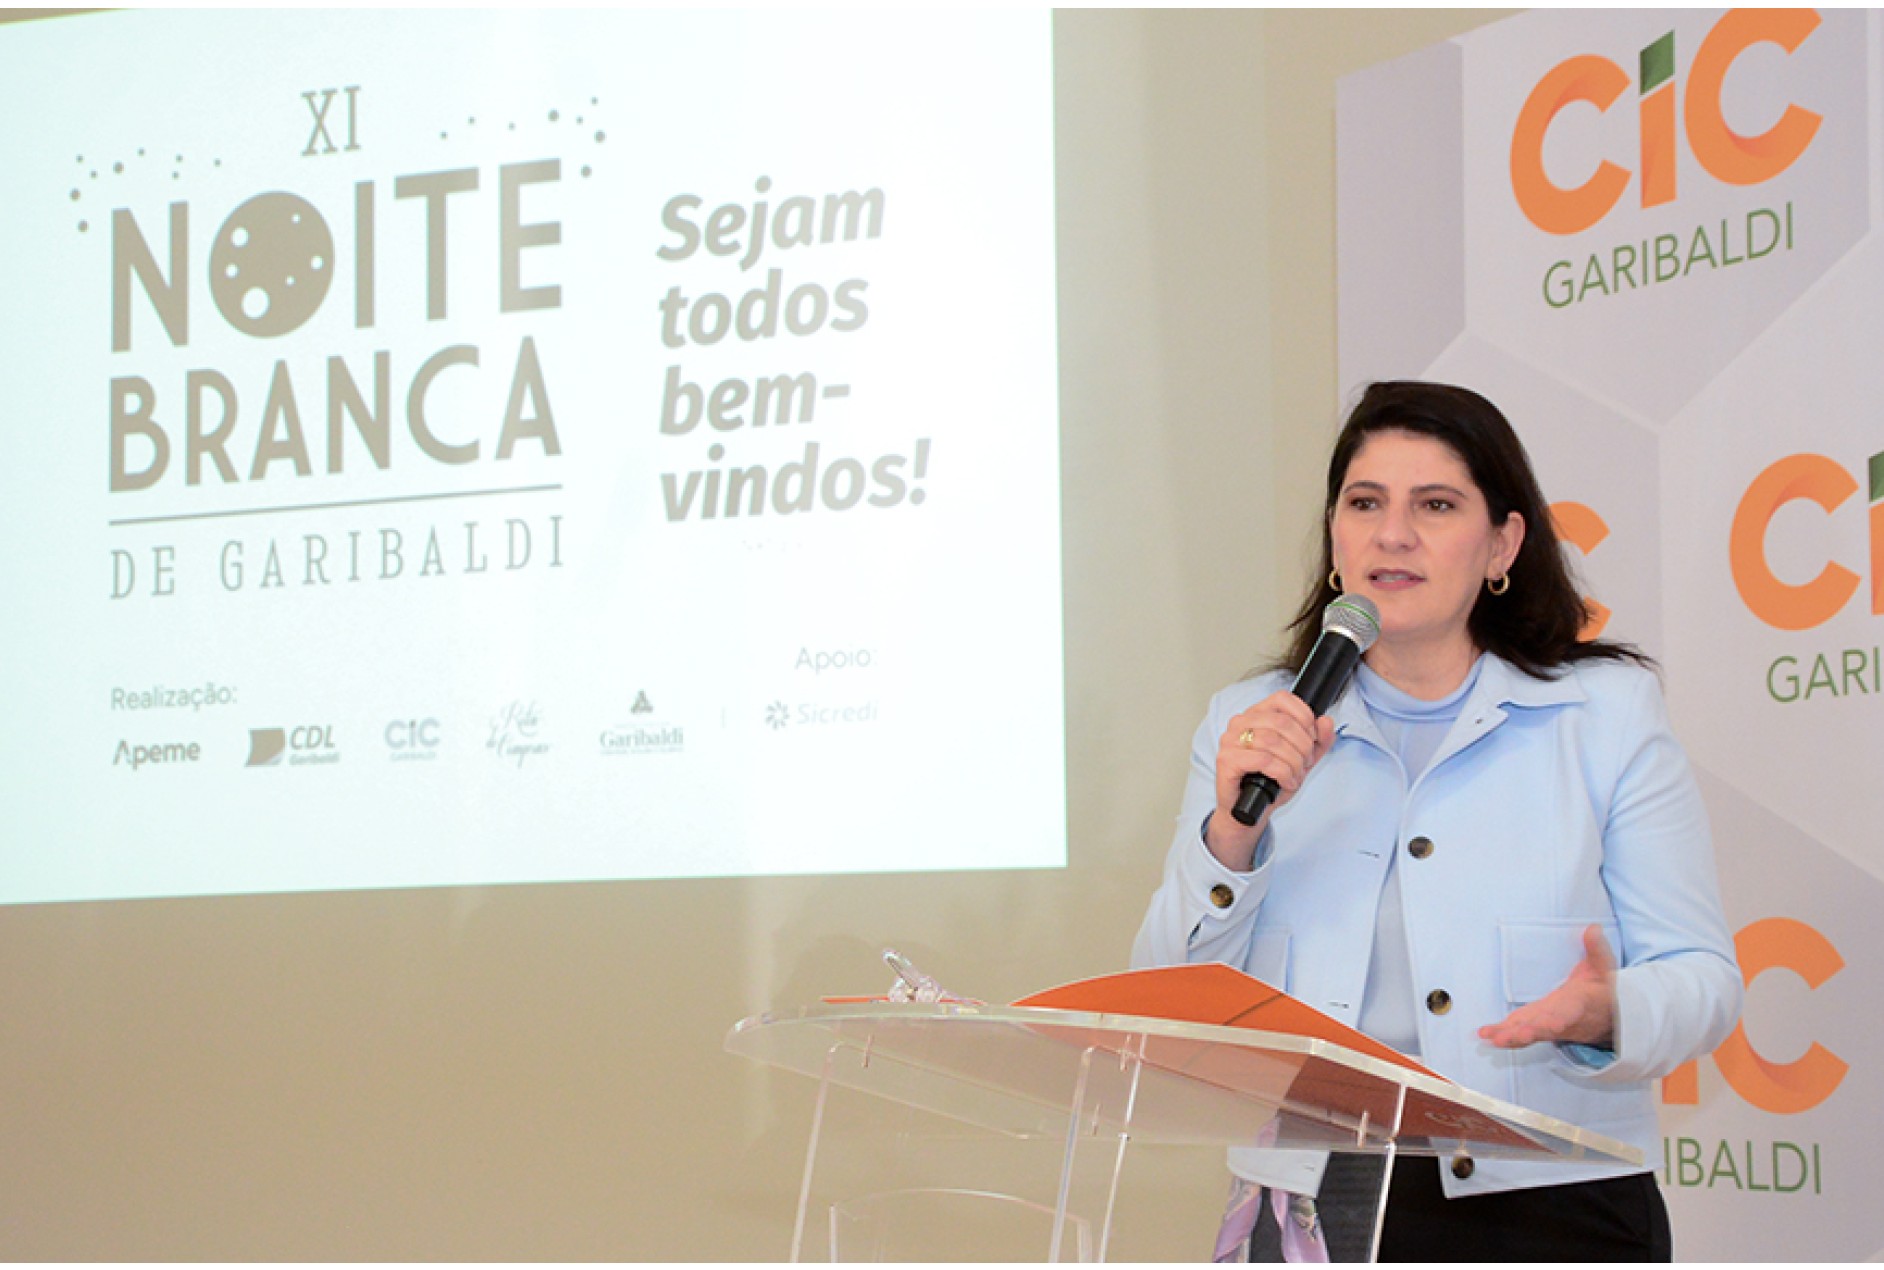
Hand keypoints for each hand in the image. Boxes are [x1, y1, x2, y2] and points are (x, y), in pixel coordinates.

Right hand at [1204, 691, 1334, 870]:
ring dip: (1293, 762)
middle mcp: (1240, 723)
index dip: (1304, 717)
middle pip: (1282, 722)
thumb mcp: (1301, 759)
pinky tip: (1285, 782)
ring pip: (1273, 741)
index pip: (1282, 698)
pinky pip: (1263, 760)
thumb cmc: (1270, 782)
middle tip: (1305, 764)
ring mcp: (1230, 740)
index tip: (1311, 738)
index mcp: (1256, 714)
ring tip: (1295, 775)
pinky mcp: (1226, 760)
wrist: (1249, 811)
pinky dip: (1282, 773)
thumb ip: (1317, 741)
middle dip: (1303, 746)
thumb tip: (1326, 722)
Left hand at [1478, 924, 1617, 1050]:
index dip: (1560, 1020)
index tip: (1554, 1024)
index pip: (1569, 1013)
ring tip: (1494, 1038)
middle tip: (1511, 1037)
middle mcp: (1563, 1019)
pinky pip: (1521, 1033)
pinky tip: (1487, 1035)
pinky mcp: (1538, 1027)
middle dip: (1528, 1032)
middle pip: (1545, 1028)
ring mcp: (1550, 1026)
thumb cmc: (1602, 991)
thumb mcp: (1603, 968)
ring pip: (1530, 1033)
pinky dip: (1504, 1035)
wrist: (1609, 1019)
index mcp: (1579, 1005)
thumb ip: (1596, 950)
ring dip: (1511, 1037)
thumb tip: (1592, 929)